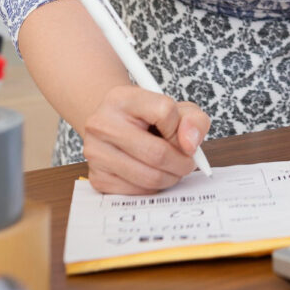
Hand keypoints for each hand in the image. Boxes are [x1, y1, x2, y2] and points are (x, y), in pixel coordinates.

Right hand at [81, 85, 210, 194]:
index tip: (183, 135)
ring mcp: (95, 152)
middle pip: (157, 152)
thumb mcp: (176, 109)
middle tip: (188, 163)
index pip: (165, 111)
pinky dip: (153, 188)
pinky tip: (154, 175)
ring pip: (148, 177)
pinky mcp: (96, 177)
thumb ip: (193, 120)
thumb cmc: (149, 118)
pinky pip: (136, 191)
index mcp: (122, 98)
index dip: (181, 128)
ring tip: (174, 170)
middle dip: (182, 163)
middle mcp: (102, 124)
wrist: (113, 128)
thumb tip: (190, 145)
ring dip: (170, 178)